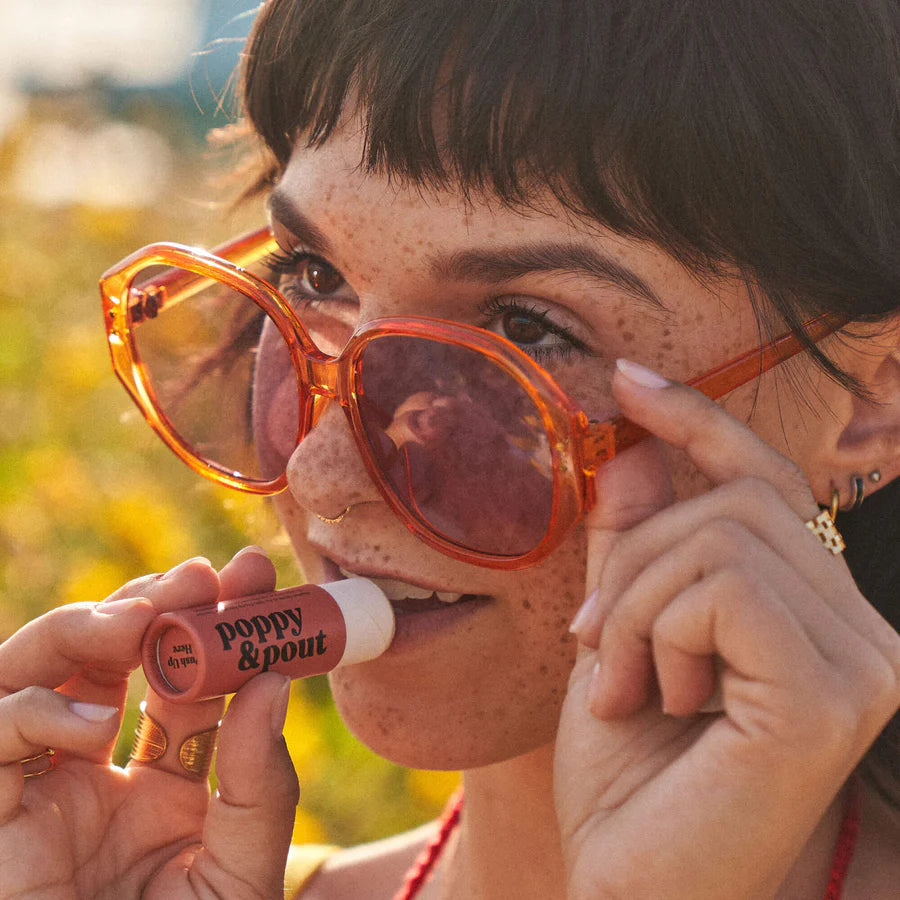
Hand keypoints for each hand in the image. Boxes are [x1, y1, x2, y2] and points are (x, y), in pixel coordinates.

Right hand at [0, 548, 298, 898]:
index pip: (191, 681)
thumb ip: (261, 788)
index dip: (220, 626)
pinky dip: (34, 709)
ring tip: (144, 620)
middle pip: (114, 659)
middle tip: (201, 575)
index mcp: (170, 785)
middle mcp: (103, 775)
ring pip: (41, 672)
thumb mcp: (241, 875)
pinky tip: (92, 720)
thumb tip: (275, 685)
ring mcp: (43, 790)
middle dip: (156, 604)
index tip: (252, 576)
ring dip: (90, 629)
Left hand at [554, 362, 899, 899]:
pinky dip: (656, 629)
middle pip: (734, 501)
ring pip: (721, 535)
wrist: (628, 888)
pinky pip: (722, 587)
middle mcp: (865, 634)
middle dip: (635, 557)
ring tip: (618, 680)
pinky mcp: (830, 694)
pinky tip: (650, 698)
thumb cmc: (627, 773)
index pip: (767, 484)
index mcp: (816, 618)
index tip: (626, 378)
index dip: (699, 419)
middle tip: (593, 638)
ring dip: (635, 602)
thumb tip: (635, 449)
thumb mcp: (620, 632)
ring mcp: (861, 663)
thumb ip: (634, 543)